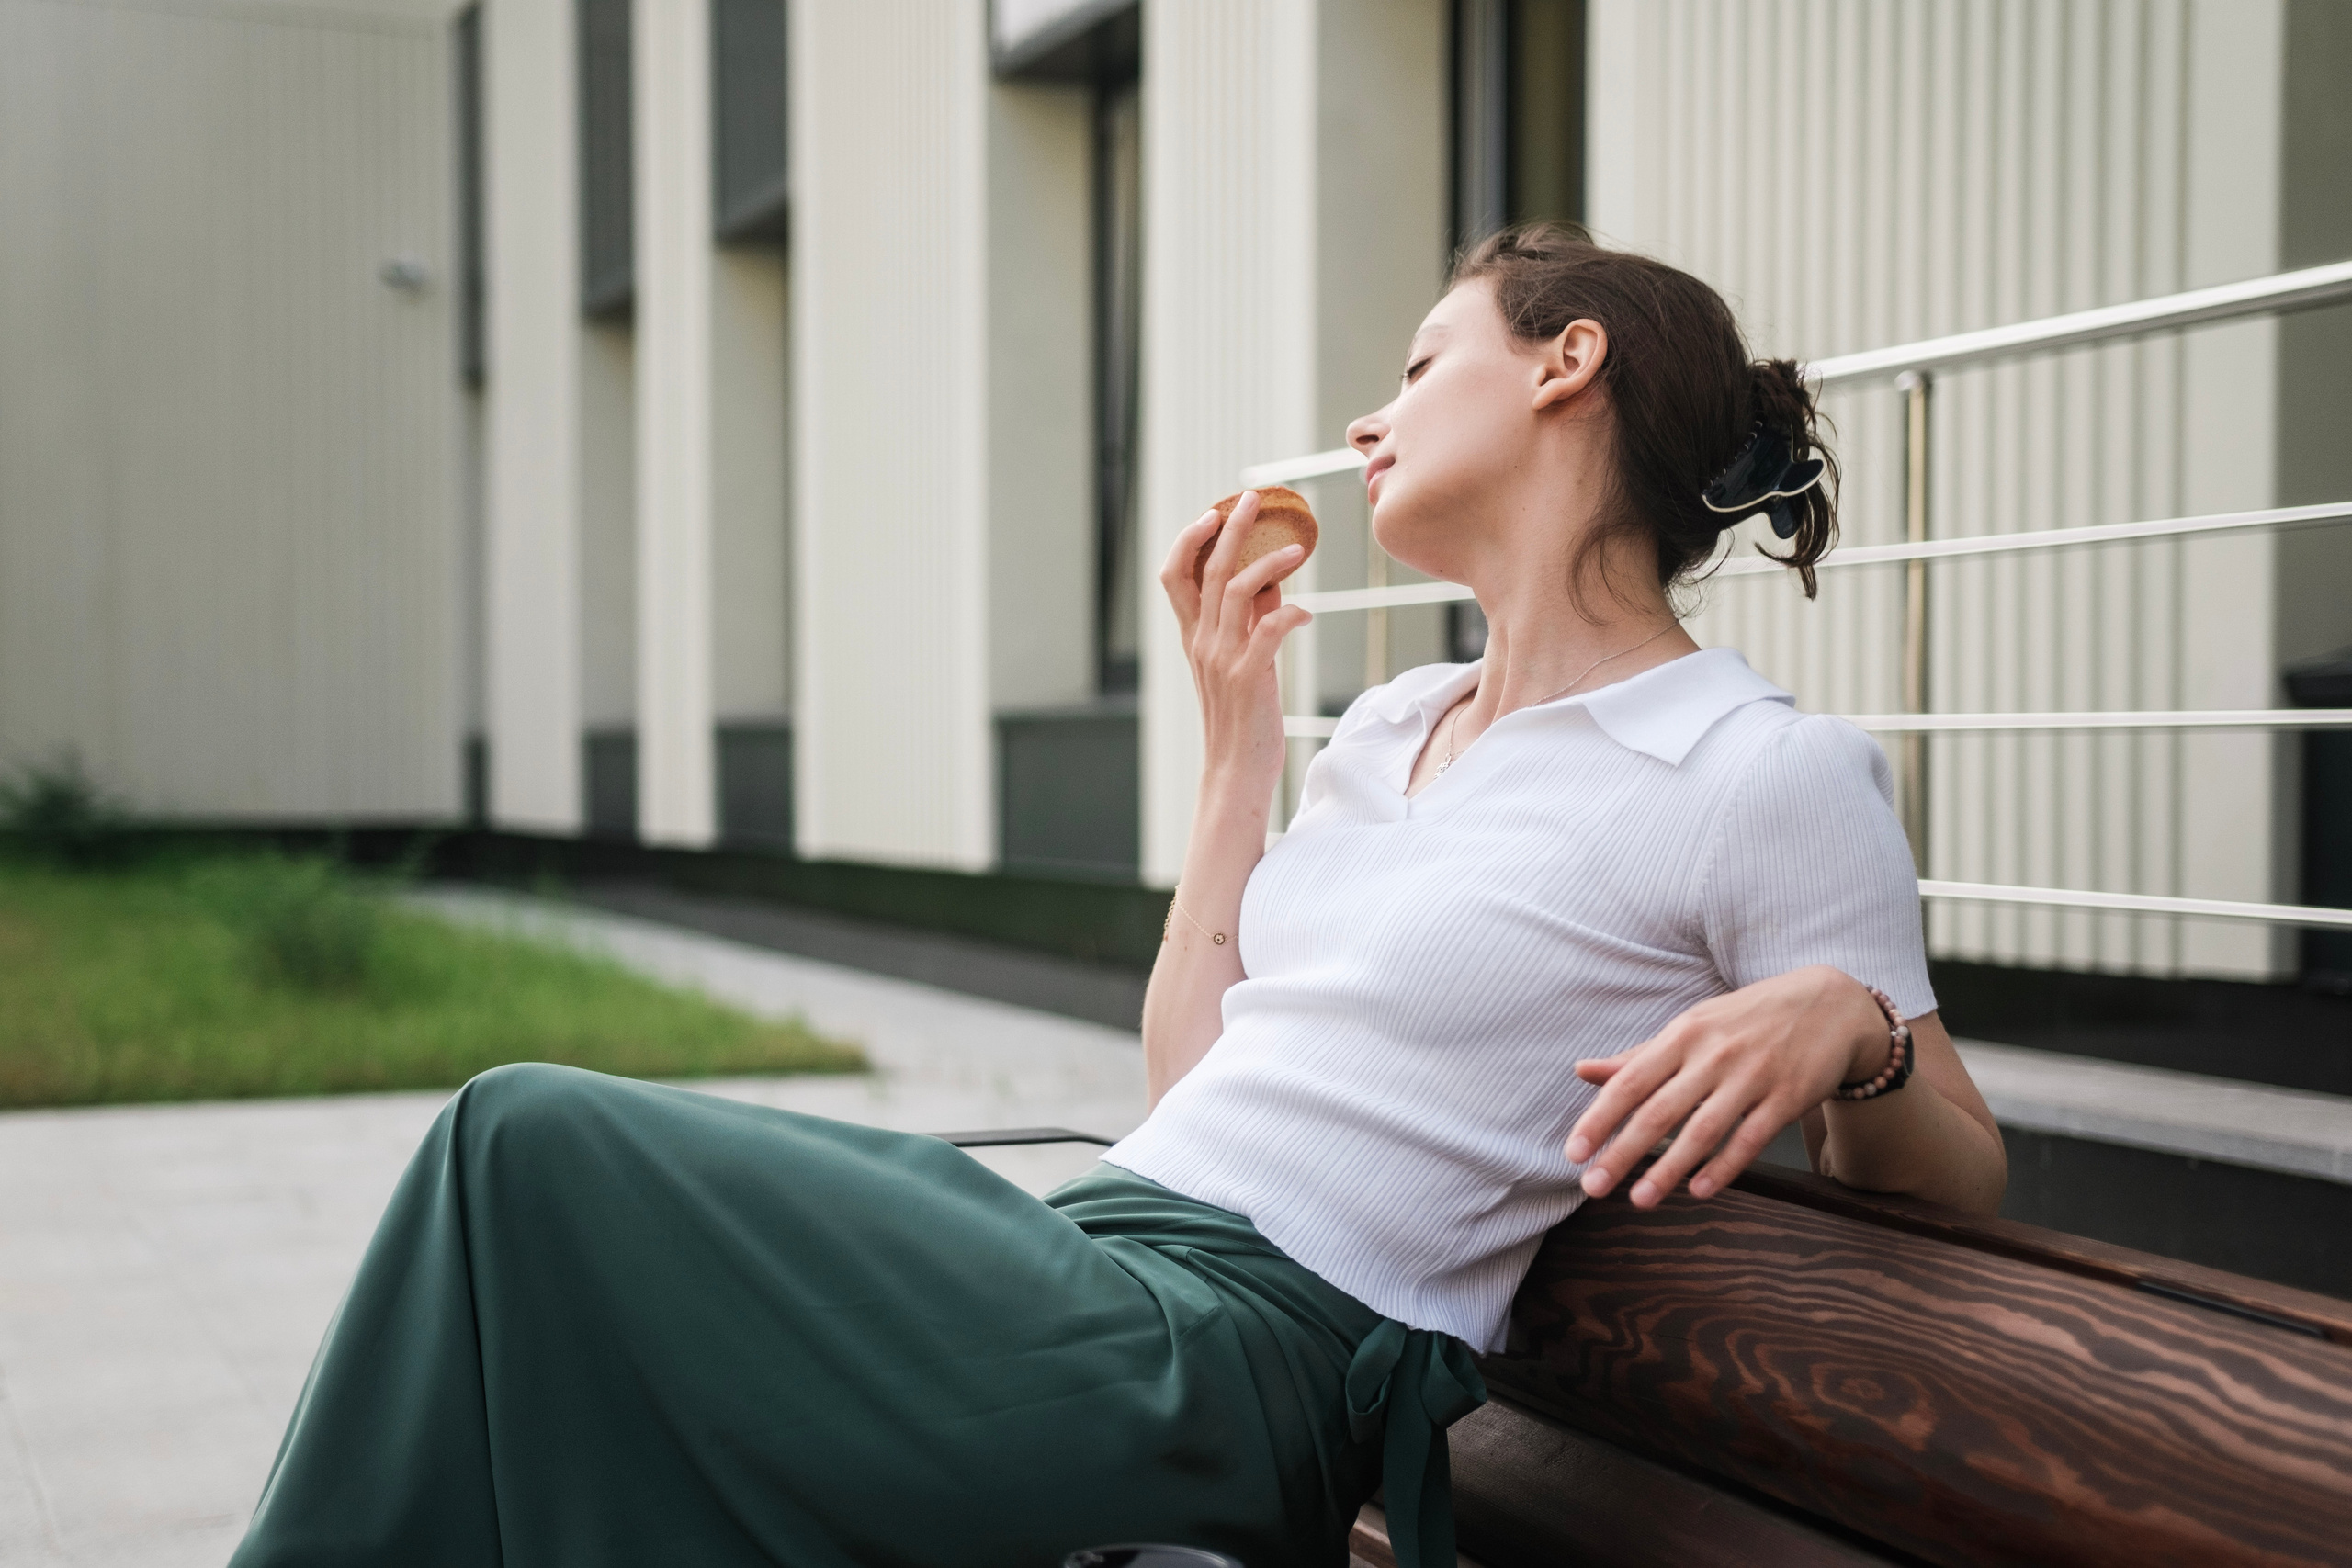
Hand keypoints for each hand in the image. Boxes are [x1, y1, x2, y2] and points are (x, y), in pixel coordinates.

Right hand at [1158, 491, 1311, 789]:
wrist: (1235, 772)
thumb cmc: (1243, 720)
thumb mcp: (1242, 664)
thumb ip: (1250, 623)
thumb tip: (1271, 582)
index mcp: (1194, 638)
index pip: (1174, 576)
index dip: (1189, 540)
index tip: (1213, 514)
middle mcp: (1202, 643)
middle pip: (1208, 570)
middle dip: (1231, 529)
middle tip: (1252, 499)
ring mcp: (1222, 660)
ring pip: (1236, 591)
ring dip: (1269, 564)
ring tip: (1298, 549)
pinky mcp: (1250, 678)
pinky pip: (1269, 630)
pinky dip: (1291, 613)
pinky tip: (1308, 615)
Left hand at [1563, 966, 1890, 1208]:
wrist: (1830, 1005)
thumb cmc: (1747, 1020)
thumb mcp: (1692, 1027)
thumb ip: (1639, 1057)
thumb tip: (1582, 1071)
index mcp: (1683, 1035)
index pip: (1630, 1082)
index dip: (1600, 1118)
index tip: (1573, 1152)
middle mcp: (1713, 1055)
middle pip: (1659, 1111)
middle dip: (1622, 1152)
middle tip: (1592, 1187)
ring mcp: (1752, 1076)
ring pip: (1702, 1131)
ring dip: (1668, 1170)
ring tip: (1640, 1200)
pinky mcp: (1787, 1098)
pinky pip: (1750, 1139)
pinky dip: (1724, 1168)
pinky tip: (1699, 1191)